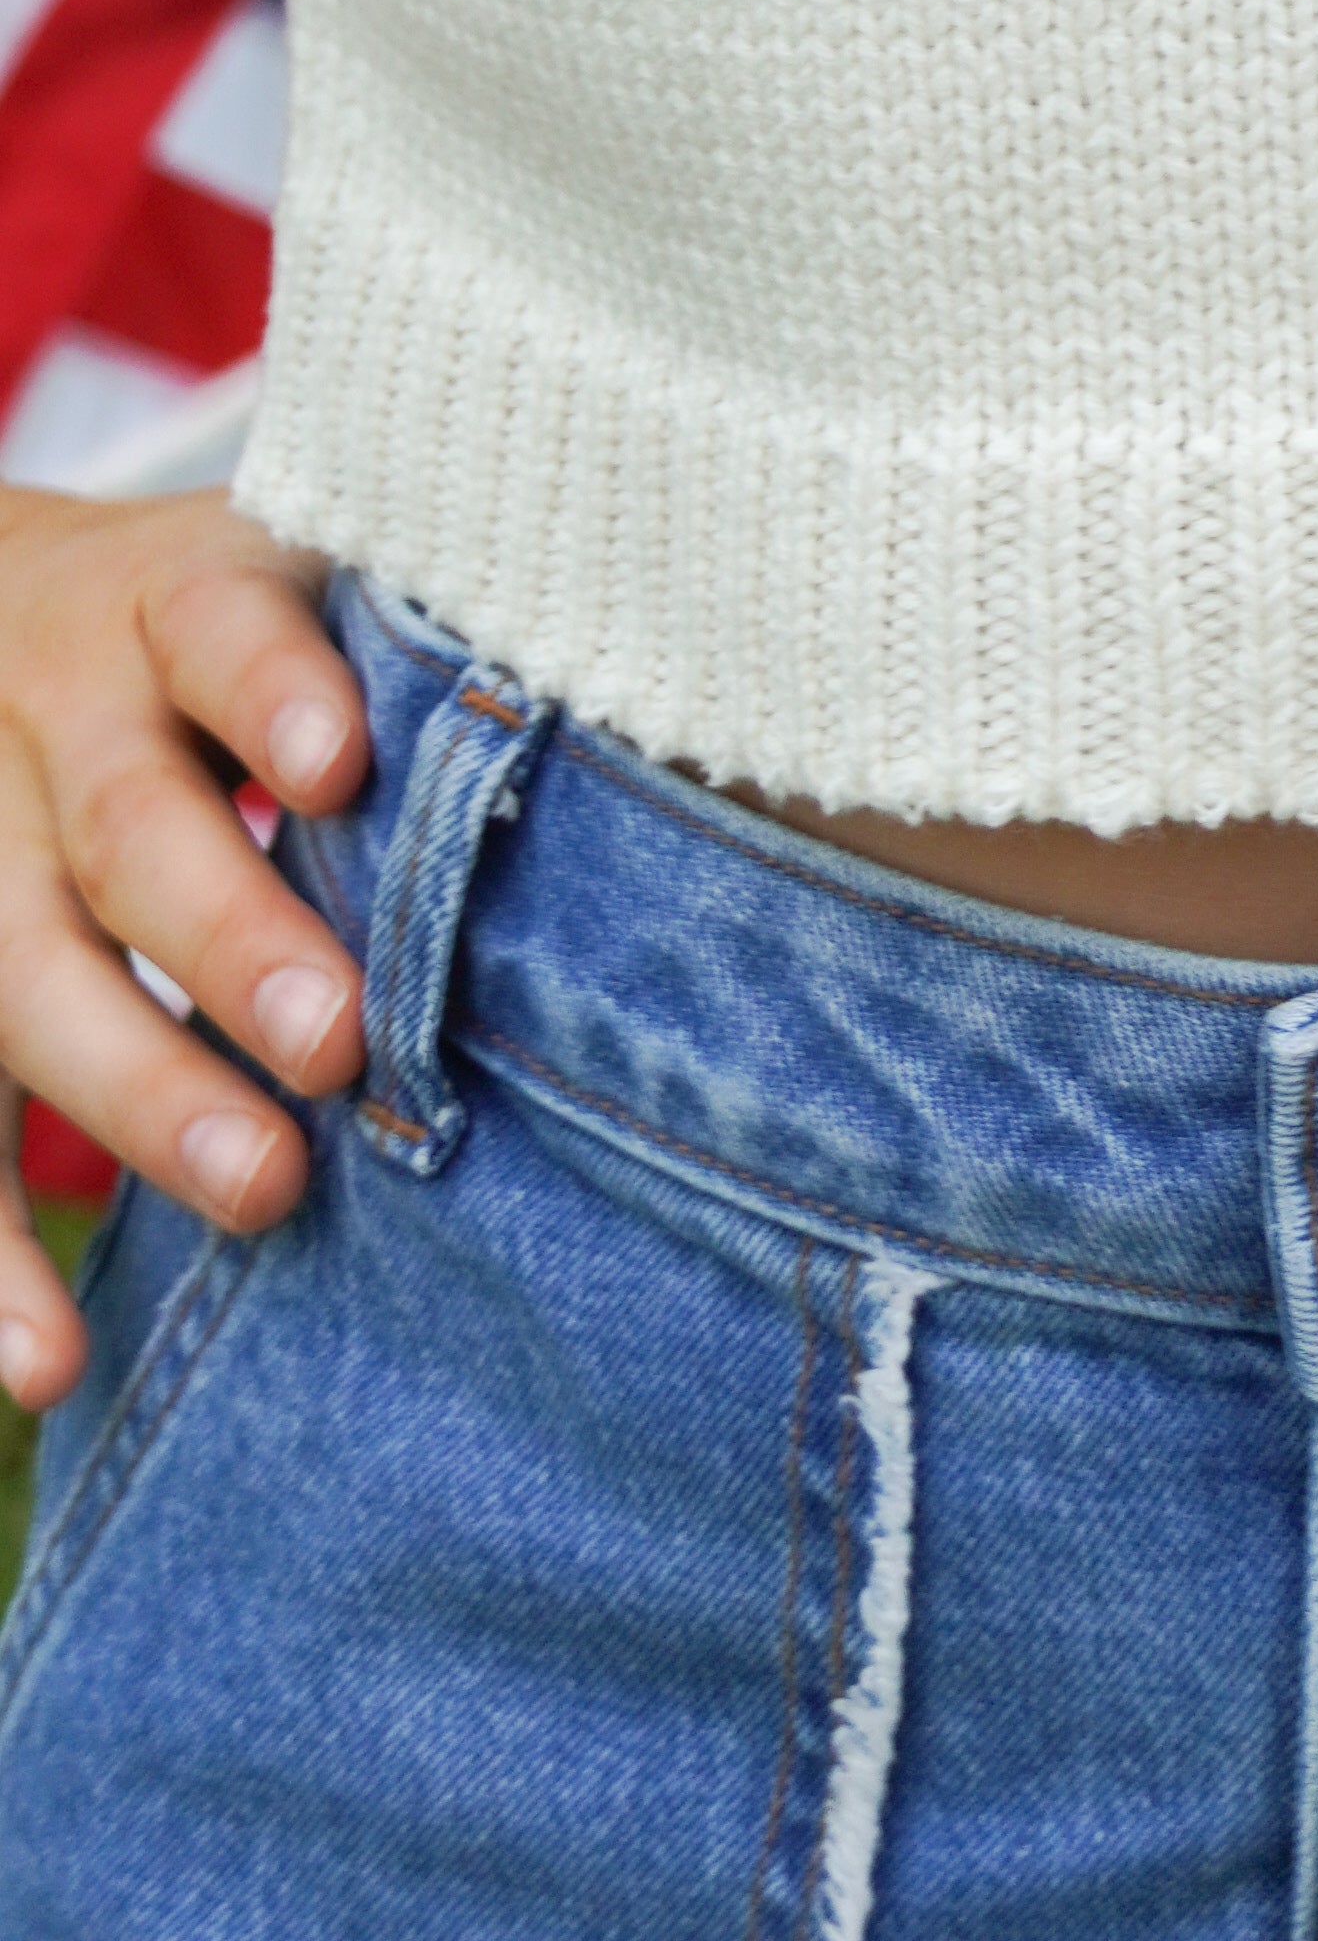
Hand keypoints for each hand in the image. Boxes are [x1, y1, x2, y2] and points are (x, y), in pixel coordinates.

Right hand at [0, 491, 368, 1408]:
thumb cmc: (236, 621)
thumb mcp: (310, 577)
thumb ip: (418, 649)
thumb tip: (634, 734)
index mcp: (176, 603)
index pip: (219, 630)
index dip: (273, 690)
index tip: (339, 764)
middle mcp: (62, 720)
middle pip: (128, 827)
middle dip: (230, 939)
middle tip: (340, 1039)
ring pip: (23, 979)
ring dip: (139, 1095)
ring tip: (263, 1186)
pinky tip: (51, 1363)